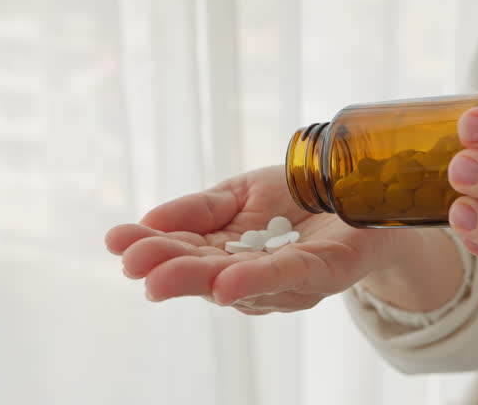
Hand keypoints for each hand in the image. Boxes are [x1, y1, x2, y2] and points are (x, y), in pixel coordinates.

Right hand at [105, 166, 397, 313]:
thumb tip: (150, 218)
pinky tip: (226, 286)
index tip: (115, 241)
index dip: (150, 247)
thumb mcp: (242, 193)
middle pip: (205, 274)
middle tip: (133, 264)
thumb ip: (201, 208)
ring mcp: (286, 278)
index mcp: (225, 250)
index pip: (183, 250)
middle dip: (168, 269)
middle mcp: (250, 273)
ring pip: (240, 281)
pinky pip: (288, 276)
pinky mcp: (322, 272)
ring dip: (201, 279)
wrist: (362, 191)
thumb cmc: (299, 198)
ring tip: (161, 278)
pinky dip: (257, 281)